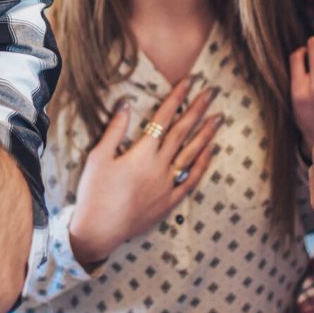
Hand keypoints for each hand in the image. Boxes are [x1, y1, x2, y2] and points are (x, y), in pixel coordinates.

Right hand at [68, 77, 221, 267]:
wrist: (98, 231)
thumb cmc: (94, 193)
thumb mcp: (98, 157)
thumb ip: (115, 129)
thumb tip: (126, 103)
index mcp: (142, 153)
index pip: (163, 117)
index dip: (176, 97)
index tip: (189, 81)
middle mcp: (160, 166)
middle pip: (183, 132)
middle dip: (198, 109)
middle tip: (212, 92)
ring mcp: (167, 184)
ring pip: (192, 153)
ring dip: (206, 134)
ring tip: (219, 118)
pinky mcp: (169, 202)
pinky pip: (191, 179)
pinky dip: (203, 164)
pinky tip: (211, 151)